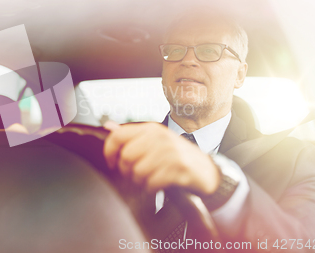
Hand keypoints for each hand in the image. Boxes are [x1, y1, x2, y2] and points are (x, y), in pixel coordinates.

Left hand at [103, 121, 219, 195]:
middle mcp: (160, 137)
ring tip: (149, 180)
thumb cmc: (176, 157)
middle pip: (126, 156)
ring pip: (138, 171)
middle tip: (135, 176)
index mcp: (150, 129)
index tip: (112, 164)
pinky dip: (152, 188)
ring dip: (140, 181)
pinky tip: (158, 186)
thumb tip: (108, 126)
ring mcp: (170, 152)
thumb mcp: (155, 141)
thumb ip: (132, 136)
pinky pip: (152, 182)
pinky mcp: (179, 168)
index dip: (109, 152)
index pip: (118, 136)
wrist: (206, 171)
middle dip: (127, 171)